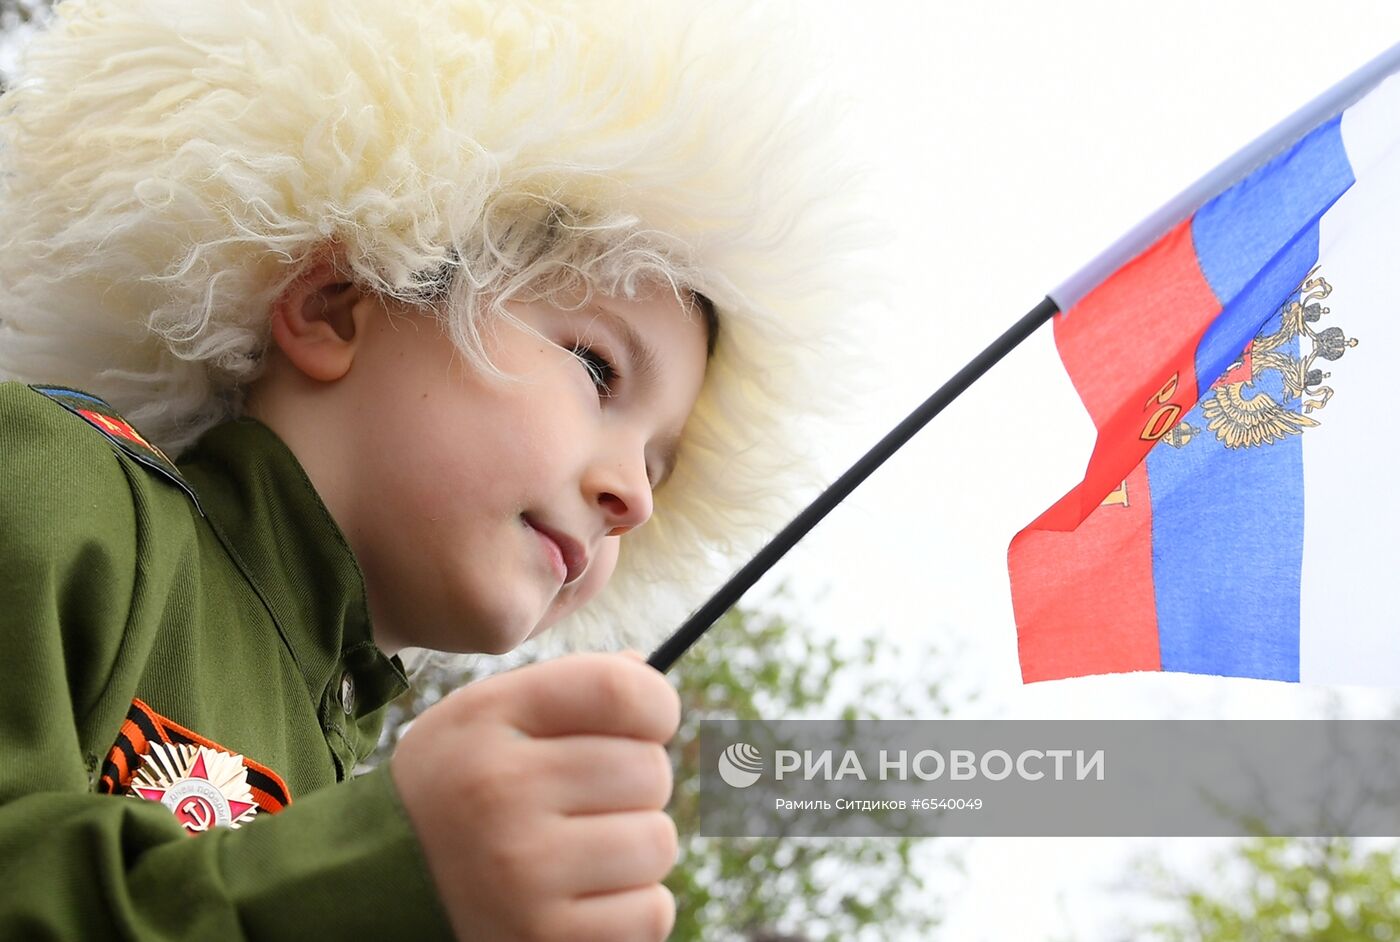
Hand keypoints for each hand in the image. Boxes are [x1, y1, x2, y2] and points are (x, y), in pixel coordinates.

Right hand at [390, 650, 680, 940]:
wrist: (370, 888)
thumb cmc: (455, 789)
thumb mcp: (481, 717)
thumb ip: (563, 688)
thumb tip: (648, 674)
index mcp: (489, 720)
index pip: (619, 690)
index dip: (656, 705)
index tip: (649, 724)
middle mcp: (502, 792)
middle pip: (650, 770)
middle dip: (636, 784)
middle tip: (587, 801)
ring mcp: (523, 874)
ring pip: (658, 843)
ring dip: (635, 848)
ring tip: (580, 851)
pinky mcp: (543, 940)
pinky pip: (651, 913)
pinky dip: (631, 907)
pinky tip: (580, 896)